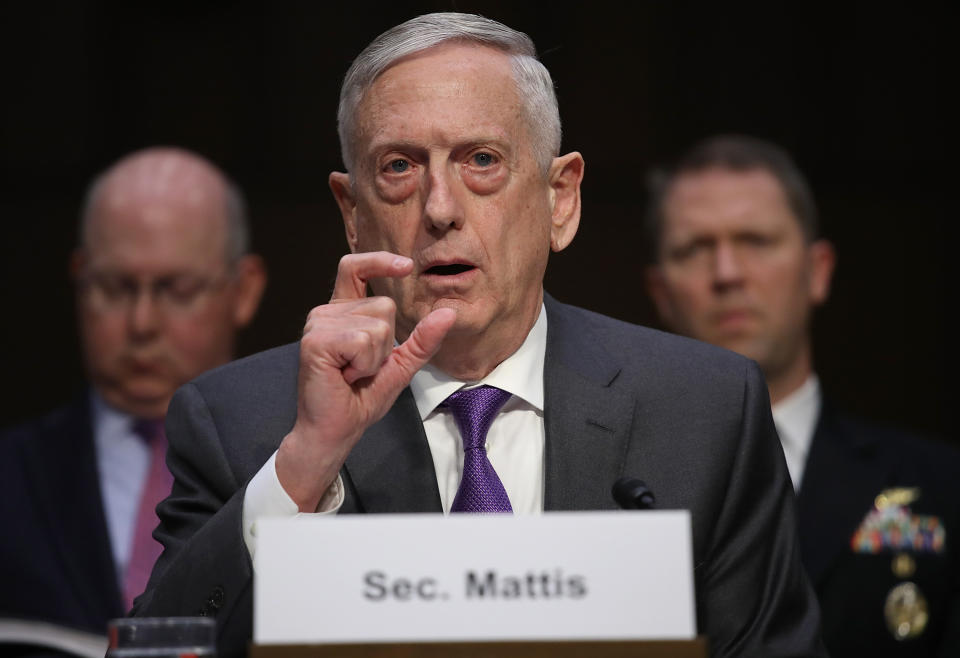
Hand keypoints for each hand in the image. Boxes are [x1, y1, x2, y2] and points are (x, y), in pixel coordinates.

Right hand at [275, 252, 455, 510]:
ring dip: (375, 358)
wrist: (337, 429)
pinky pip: (363, 340)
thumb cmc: (362, 397)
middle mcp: (327, 313)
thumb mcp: (401, 365)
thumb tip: (449, 313)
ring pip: (377, 325)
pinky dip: (364, 364)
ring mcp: (318, 325)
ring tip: (352, 373)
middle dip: (386, 343)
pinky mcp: (316, 341)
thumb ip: (422, 339)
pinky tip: (345, 376)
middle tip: (362, 368)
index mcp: (344, 313)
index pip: (355, 269)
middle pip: (383, 305)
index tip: (407, 266)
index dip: (379, 261)